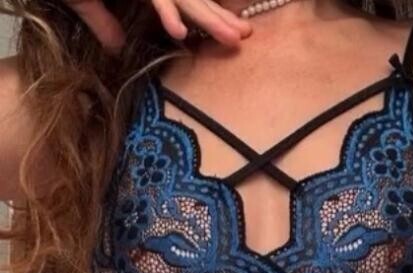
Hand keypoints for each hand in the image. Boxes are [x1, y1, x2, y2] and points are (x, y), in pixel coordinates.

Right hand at [63, 0, 252, 52]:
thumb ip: (103, 21)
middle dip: (218, 19)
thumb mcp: (83, 0)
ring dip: (205, 17)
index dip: (208, 19)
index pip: (182, 4)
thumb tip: (117, 46)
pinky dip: (165, 12)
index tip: (234, 36)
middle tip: (246, 37)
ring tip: (231, 37)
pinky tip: (180, 31)